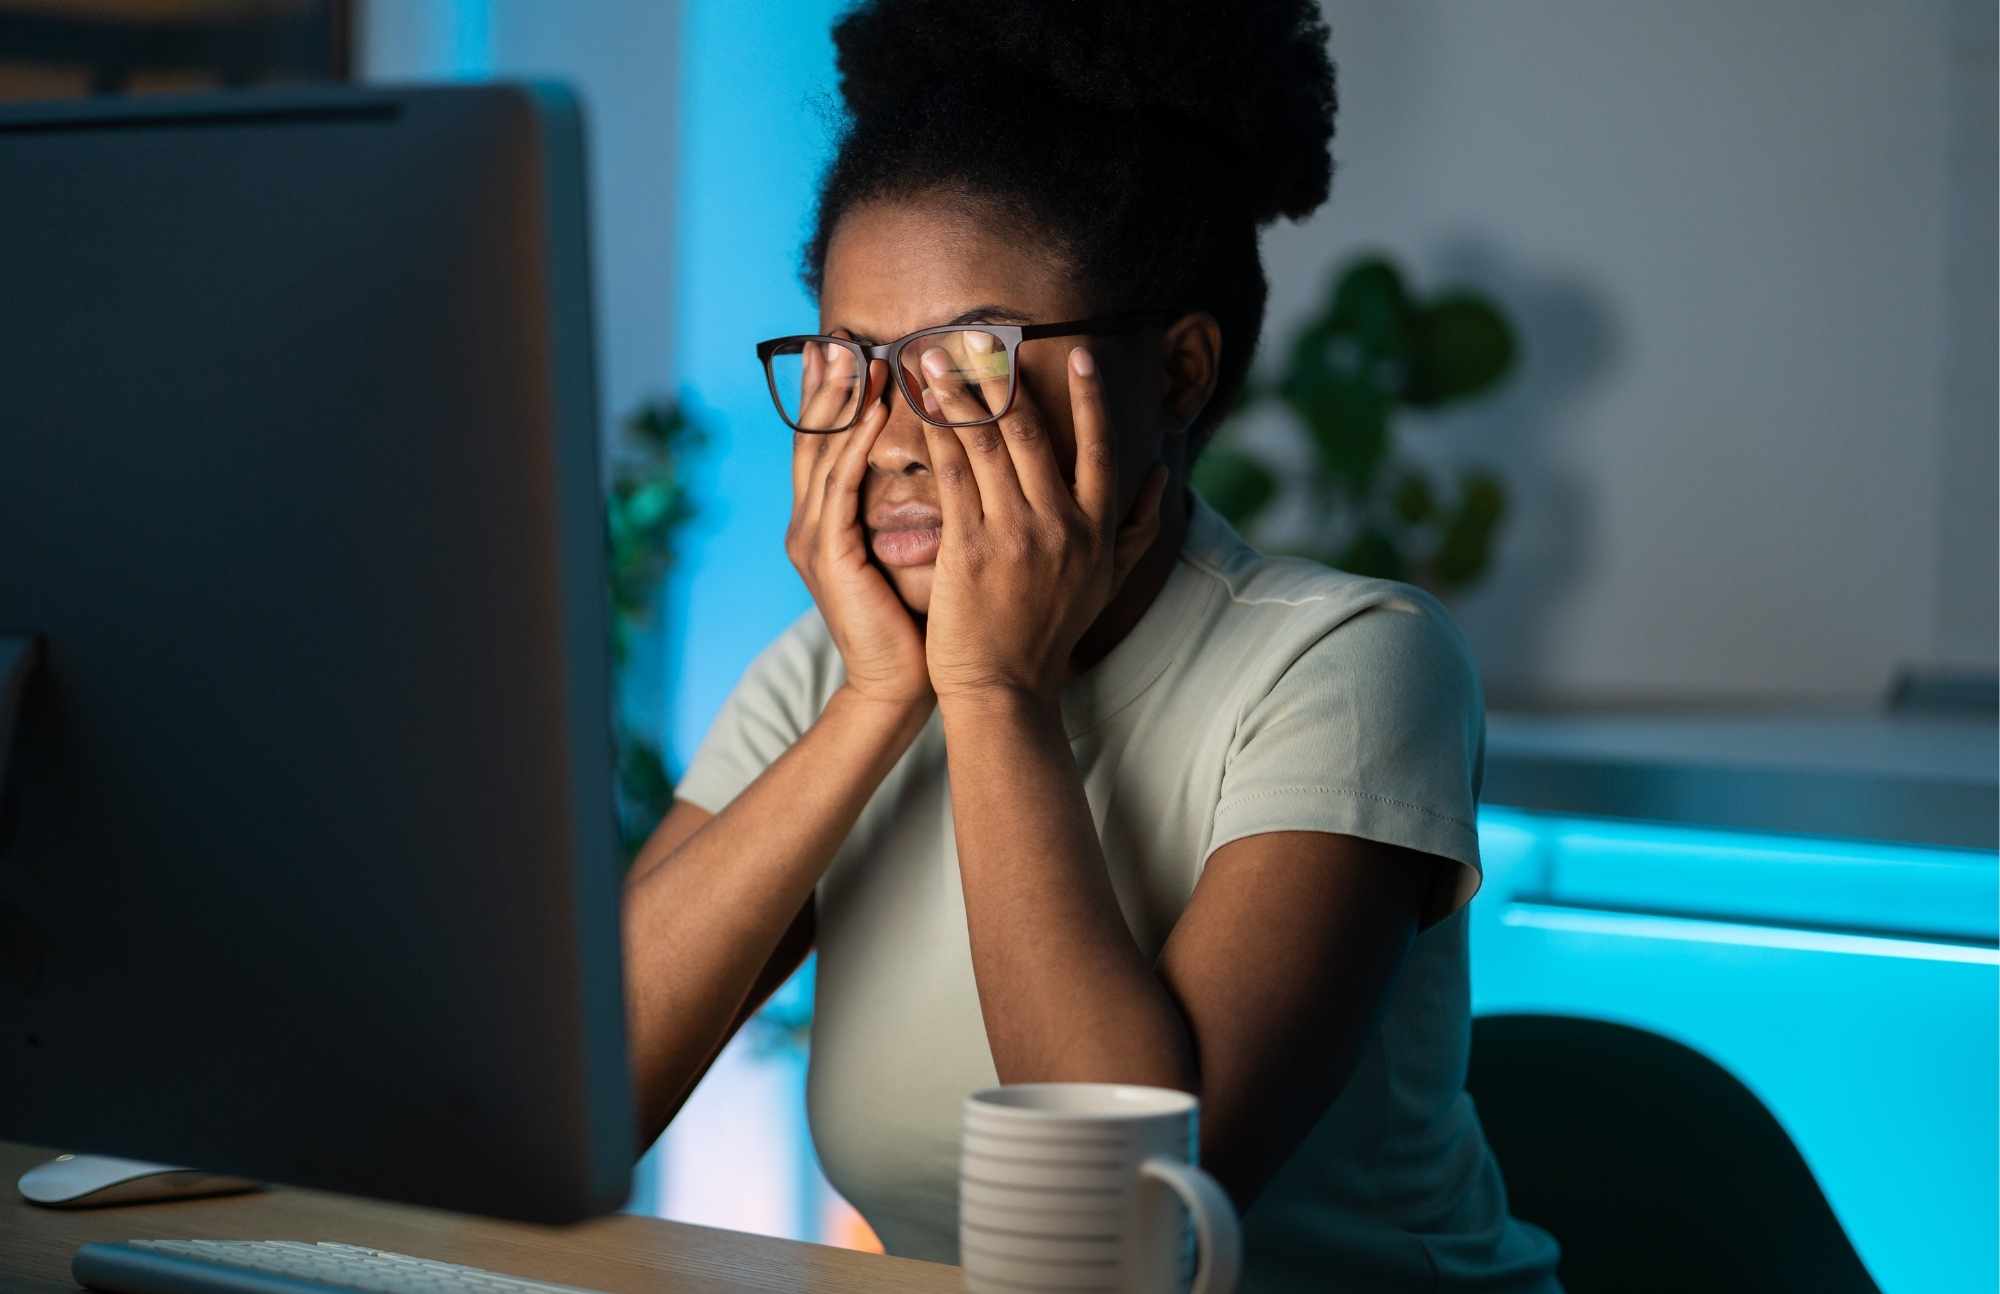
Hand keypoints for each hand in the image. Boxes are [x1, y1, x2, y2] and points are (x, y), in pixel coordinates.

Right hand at [785, 349, 933, 710]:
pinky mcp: (828, 556)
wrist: (901, 683)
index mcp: (828, 521)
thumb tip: (951, 454)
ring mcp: (813, 538)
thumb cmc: (917, 620)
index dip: (831, 397)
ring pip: (823, 454)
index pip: (827, 444)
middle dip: (823, 387)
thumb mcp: (915, 547)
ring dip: (840, 403)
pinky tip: (871, 413)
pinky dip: (855, 446)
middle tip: (834, 336)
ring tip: (857, 358)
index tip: (842, 348)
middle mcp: (811, 523)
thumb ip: (916, 502)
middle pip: (812, 438)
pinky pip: (840, 488)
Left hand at [916, 338, 1169, 705]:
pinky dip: (934, 432)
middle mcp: (1060, 523)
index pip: (1098, 447)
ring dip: (958, 392)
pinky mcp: (969, 545)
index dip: (1090, 397)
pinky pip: (950, 473)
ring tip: (935, 355)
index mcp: (1096, 528)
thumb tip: (1163, 476)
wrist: (1005, 688)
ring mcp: (1013, 533)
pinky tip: (917, 405)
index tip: (1078, 353)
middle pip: (1031, 432)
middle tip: (981, 336)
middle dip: (1003, 377)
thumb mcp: (1108, 582)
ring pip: (986, 443)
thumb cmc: (1052, 634)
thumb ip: (1138, 527)